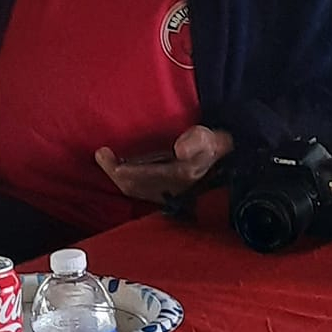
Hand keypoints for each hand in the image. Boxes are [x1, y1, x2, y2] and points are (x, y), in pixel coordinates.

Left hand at [95, 126, 232, 203]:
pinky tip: (121, 169)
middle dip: (114, 172)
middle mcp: (171, 189)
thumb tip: (179, 150)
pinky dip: (127, 180)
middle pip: (133, 186)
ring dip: (119, 177)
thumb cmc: (215, 146)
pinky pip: (140, 190)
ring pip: (135, 190)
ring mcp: (169, 194)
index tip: (104, 155)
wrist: (230, 162)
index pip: (141, 177)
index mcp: (179, 176)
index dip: (120, 169)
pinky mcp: (167, 193)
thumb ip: (197, 140)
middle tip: (101, 154)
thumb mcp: (211, 138)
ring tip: (106, 159)